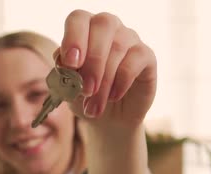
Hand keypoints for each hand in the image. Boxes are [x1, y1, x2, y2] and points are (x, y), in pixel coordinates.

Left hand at [58, 10, 156, 127]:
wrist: (109, 118)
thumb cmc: (85, 96)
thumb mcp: (69, 87)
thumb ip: (64, 72)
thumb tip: (64, 62)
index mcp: (84, 29)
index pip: (78, 19)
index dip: (73, 38)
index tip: (69, 64)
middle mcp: (108, 27)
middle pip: (103, 26)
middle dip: (92, 61)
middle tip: (86, 91)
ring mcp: (130, 38)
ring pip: (118, 47)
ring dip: (105, 81)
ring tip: (95, 106)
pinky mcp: (146, 55)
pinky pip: (135, 60)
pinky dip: (122, 81)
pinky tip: (113, 97)